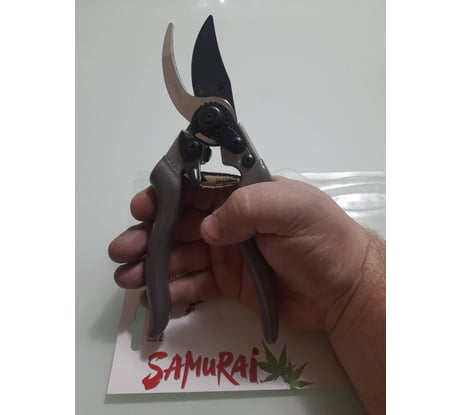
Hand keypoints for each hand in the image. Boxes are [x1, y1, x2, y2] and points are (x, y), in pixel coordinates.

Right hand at [108, 176, 371, 330]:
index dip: (164, 197)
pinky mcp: (227, 284)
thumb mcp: (292, 208)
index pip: (194, 190)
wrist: (342, 291)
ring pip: (180, 255)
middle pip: (178, 224)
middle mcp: (229, 222)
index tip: (141, 208)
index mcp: (241, 196)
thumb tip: (207, 230)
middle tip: (122, 249)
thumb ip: (248, 207)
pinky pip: (194, 284)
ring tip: (126, 276)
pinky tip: (154, 296)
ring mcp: (225, 254)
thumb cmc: (321, 240)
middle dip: (148, 234)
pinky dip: (172, 290)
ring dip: (151, 264)